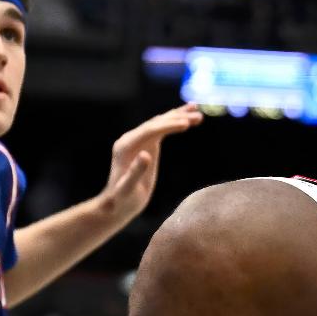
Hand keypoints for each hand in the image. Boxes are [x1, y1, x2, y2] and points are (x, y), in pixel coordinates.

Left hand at [97, 103, 204, 221]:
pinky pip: (162, 129)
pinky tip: (187, 120)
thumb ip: (135, 172)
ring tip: (198, 111)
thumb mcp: (127, 189)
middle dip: (177, 118)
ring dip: (179, 116)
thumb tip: (146, 154)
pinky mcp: (146, 144)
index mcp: (125, 146)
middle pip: (156, 123)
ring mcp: (139, 140)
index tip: (186, 124)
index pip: (149, 130)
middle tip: (198, 116)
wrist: (117, 204)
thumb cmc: (122, 200)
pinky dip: (175, 123)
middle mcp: (131, 139)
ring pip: (160, 122)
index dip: (167, 126)